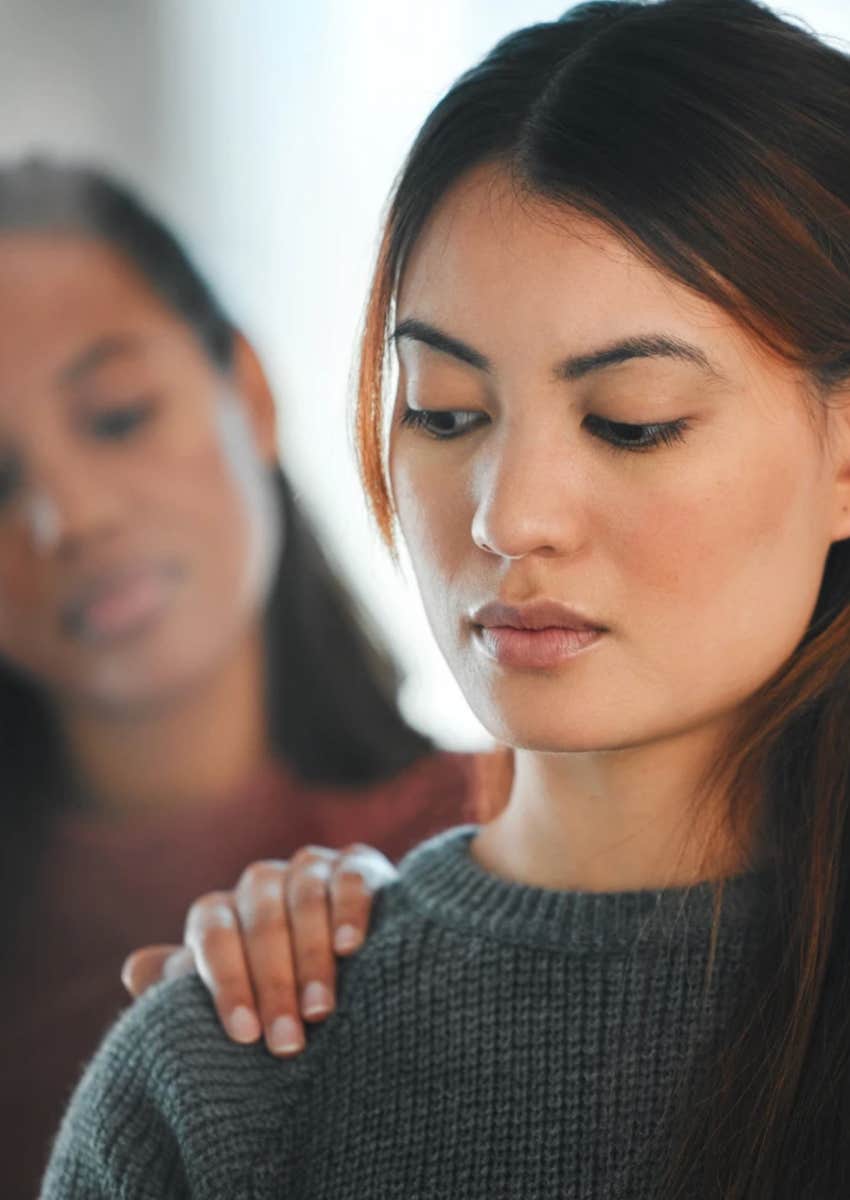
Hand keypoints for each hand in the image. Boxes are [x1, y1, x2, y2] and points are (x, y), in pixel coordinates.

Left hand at [121, 843, 396, 1055]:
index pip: (213, 935)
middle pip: (261, 921)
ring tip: (320, 1011)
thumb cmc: (273, 997)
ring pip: (303, 898)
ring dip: (311, 956)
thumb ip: (181, 989)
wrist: (350, 972)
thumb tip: (134, 971)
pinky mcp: (358, 862)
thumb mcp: (228, 997)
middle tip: (287, 1042)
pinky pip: (349, 878)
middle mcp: (261, 883)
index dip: (227, 982)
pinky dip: (348, 909)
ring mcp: (310, 867)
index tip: (243, 1034)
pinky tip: (350, 948)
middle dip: (273, 985)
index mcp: (221, 912)